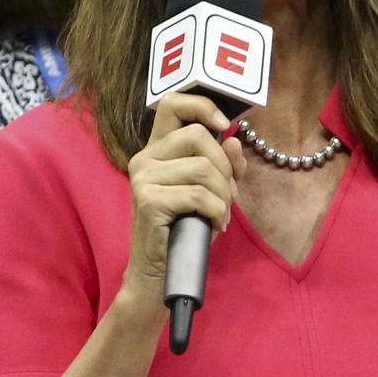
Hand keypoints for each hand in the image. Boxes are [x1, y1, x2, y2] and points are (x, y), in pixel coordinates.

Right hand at [121, 93, 243, 303]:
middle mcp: (144, 158)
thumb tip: (234, 141)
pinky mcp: (148, 200)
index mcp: (157, 150)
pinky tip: (213, 225)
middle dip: (224, 167)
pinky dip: (215, 211)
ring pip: (202, 168)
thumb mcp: (211, 192)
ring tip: (219, 215)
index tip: (225, 127)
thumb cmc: (186, 230)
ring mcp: (143, 178)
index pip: (173, 104)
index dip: (202, 106)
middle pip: (198, 136)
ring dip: (222, 195)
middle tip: (226, 196)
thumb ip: (224, 165)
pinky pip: (198, 195)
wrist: (160, 272)